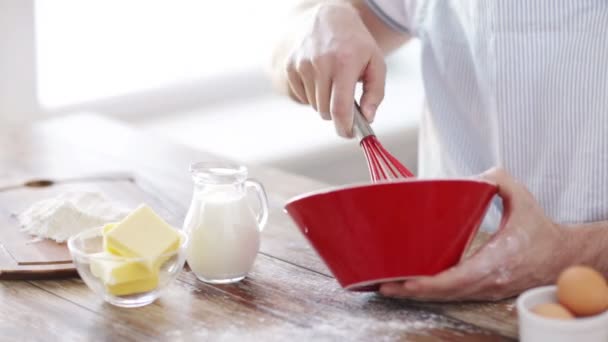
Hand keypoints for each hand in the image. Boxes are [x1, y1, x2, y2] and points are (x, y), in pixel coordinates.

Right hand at [284, 3, 385, 136]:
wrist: (329, 19)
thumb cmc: (356, 44)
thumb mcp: (376, 63)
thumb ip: (375, 93)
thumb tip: (368, 118)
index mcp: (344, 63)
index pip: (339, 108)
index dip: (344, 127)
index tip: (349, 133)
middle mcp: (320, 63)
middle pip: (325, 111)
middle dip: (337, 113)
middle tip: (346, 102)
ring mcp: (302, 65)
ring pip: (313, 105)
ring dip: (324, 102)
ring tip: (333, 82)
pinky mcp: (290, 67)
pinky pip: (302, 96)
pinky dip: (312, 95)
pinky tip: (321, 78)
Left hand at [380, 167, 571, 300]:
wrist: (562, 256)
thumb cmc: (541, 230)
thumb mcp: (523, 199)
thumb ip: (500, 181)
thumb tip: (477, 175)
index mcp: (498, 260)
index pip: (459, 278)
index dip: (431, 283)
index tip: (408, 281)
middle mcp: (489, 280)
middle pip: (445, 293)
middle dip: (412, 291)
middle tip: (383, 284)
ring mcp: (487, 289)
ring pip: (447, 297)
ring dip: (417, 295)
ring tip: (387, 287)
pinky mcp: (484, 290)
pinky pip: (454, 295)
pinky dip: (431, 294)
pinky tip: (411, 288)